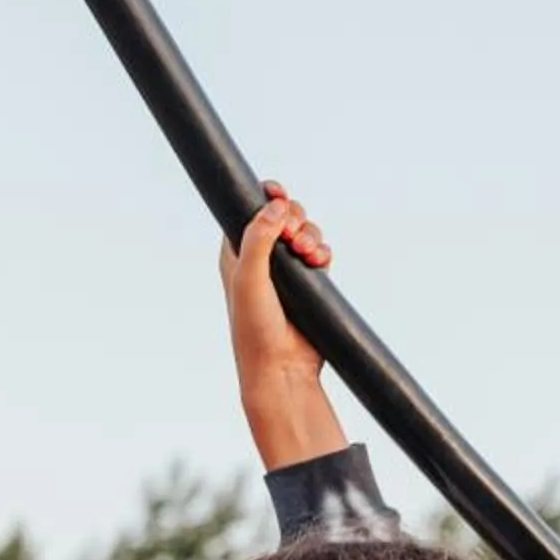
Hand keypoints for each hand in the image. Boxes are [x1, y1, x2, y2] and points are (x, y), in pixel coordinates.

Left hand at [220, 184, 333, 392]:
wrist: (281, 367)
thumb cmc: (254, 328)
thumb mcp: (248, 279)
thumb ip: (259, 239)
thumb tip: (276, 205)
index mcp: (237, 253)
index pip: (249, 211)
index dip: (265, 197)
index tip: (277, 192)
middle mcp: (261, 258)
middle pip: (282, 216)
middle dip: (294, 218)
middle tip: (293, 236)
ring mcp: (285, 271)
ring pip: (304, 232)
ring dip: (310, 236)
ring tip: (308, 255)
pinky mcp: (308, 283)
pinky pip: (320, 252)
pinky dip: (322, 251)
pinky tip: (319, 263)